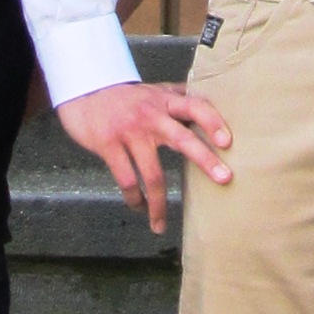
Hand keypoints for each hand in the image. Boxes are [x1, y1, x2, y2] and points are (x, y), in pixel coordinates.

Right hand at [57, 80, 232, 241]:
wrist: (85, 90)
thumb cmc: (127, 96)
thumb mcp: (155, 91)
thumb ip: (180, 97)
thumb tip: (213, 101)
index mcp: (165, 101)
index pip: (195, 106)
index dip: (212, 122)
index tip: (227, 142)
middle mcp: (150, 115)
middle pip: (182, 138)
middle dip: (204, 160)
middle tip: (225, 179)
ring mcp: (129, 131)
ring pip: (152, 173)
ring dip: (158, 203)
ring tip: (161, 224)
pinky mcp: (108, 145)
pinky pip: (126, 179)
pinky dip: (134, 198)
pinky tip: (138, 207)